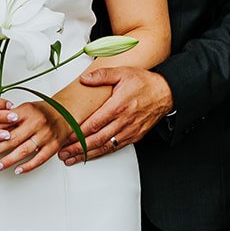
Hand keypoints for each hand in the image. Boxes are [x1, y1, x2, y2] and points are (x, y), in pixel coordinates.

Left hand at [0, 100, 68, 175]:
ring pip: (24, 150)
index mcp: (27, 111)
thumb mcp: (24, 110)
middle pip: (13, 138)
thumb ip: (8, 119)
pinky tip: (17, 170)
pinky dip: (27, 166)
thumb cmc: (41, 112)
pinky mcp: (53, 146)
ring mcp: (46, 135)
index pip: (6, 123)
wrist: (64, 113)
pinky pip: (39, 159)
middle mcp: (37, 122)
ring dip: (9, 160)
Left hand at [59, 67, 173, 163]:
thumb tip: (84, 78)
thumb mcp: (123, 72)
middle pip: (97, 139)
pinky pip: (115, 147)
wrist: (166, 93)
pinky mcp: (134, 136)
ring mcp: (129, 131)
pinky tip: (91, 156)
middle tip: (63, 153)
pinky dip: (101, 153)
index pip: (94, 123)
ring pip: (105, 146)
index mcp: (118, 106)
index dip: (78, 132)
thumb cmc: (145, 83)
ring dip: (87, 154)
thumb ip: (102, 75)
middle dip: (78, 148)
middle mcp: (124, 121)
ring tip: (72, 158)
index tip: (65, 137)